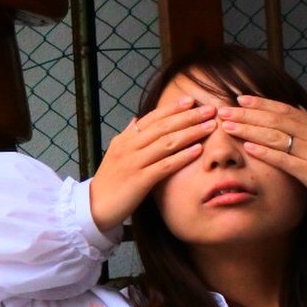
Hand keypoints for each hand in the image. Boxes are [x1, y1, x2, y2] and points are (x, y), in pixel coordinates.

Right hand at [89, 96, 216, 231]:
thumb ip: (128, 135)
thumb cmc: (109, 181)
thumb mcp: (115, 153)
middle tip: (209, 110)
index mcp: (125, 139)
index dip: (172, 108)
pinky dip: (182, 157)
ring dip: (190, 133)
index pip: (151, 118)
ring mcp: (134, 162)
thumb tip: (136, 119)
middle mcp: (129, 147)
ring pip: (166, 143)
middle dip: (188, 117)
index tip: (191, 100)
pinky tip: (198, 150)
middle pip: (163, 127)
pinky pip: (165, 165)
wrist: (96, 205)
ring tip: (210, 126)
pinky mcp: (140, 180)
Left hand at [217, 95, 306, 210]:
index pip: (284, 110)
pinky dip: (265, 152)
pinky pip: (284, 160)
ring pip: (276, 137)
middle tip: (224, 110)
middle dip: (247, 114)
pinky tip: (248, 147)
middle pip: (275, 120)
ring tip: (229, 126)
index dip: (260, 103)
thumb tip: (293, 108)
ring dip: (249, 130)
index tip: (240, 98)